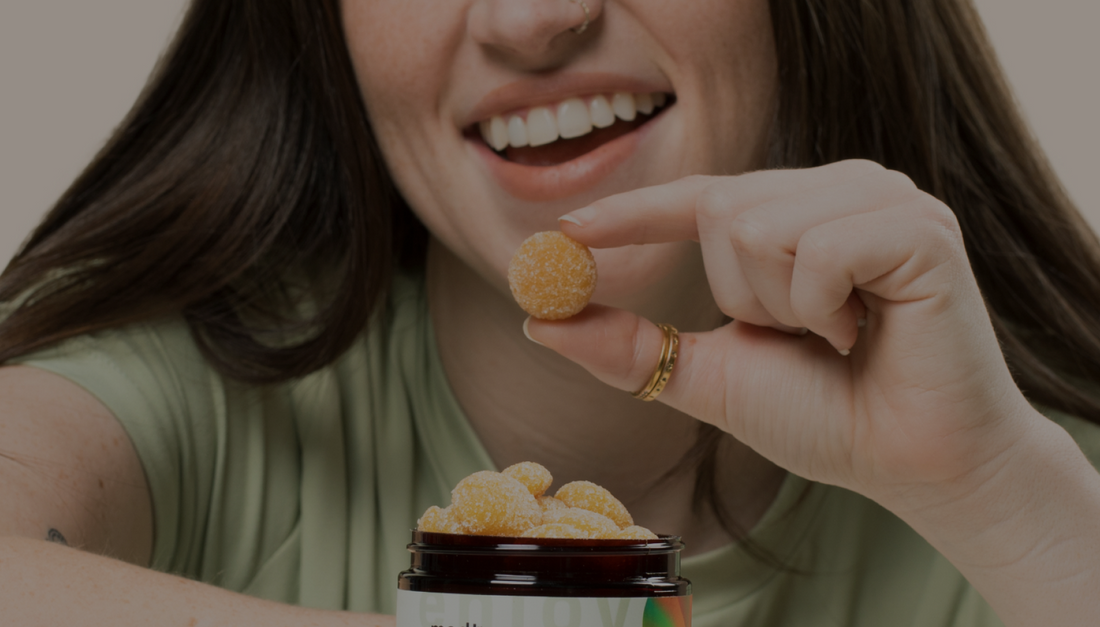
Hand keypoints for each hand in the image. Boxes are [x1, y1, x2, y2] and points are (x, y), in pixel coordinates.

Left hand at [528, 160, 1037, 507]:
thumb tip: (538, 322)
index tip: (567, 233)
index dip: (633, 212)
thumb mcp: (707, 376)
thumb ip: (627, 347)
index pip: (700, 197)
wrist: (910, 461)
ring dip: (779, 306)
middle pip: (724, 206)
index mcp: (795, 213)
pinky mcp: (921, 227)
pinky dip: (820, 309)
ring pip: (761, 225)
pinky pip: (818, 250)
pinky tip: (865, 329)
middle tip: (800, 335)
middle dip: (738, 296)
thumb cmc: (822, 415)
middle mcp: (839, 188)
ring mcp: (884, 199)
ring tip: (838, 333)